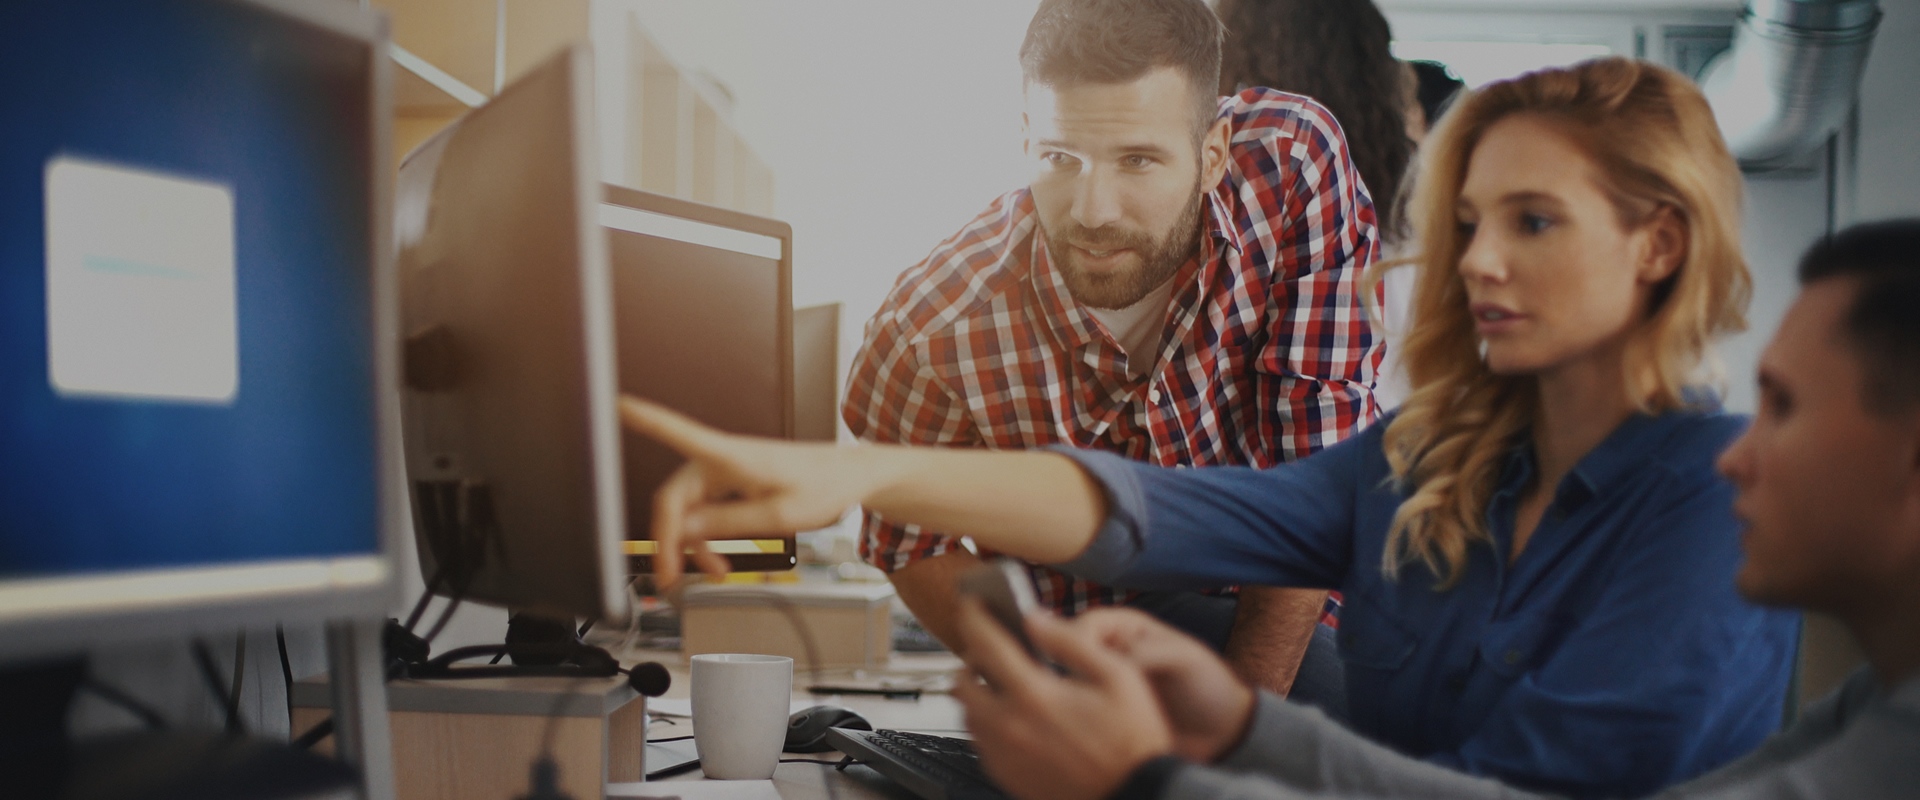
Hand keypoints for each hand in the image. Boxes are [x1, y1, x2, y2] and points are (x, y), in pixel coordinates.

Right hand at [617, 396, 871, 584]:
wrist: (847, 478)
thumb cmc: (821, 486)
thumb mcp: (777, 516)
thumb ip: (727, 523)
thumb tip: (685, 531)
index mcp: (730, 457)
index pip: (677, 432)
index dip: (644, 419)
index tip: (616, 403)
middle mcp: (720, 460)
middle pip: (673, 498)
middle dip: (668, 539)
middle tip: (670, 575)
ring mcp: (724, 472)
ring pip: (687, 511)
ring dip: (690, 545)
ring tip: (709, 573)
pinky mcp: (731, 484)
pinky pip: (704, 514)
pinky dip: (706, 540)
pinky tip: (717, 561)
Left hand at [950, 598, 1174, 799]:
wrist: (1133, 795)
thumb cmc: (1132, 740)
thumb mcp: (1118, 676)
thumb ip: (1071, 642)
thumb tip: (1036, 619)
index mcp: (1035, 695)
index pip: (986, 643)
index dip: (973, 615)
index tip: (971, 602)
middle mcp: (1010, 726)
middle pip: (962, 682)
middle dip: (970, 658)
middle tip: (989, 648)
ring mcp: (1005, 755)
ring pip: (967, 714)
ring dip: (977, 692)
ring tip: (1001, 682)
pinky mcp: (1007, 776)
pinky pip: (980, 742)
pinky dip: (987, 722)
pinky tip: (1014, 716)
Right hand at [1071, 608, 1258, 761]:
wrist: (1222, 733)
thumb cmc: (1209, 688)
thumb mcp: (1185, 660)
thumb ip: (1147, 652)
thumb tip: (1106, 658)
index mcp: (1128, 627)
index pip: (1085, 625)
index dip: (1075, 642)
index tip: (1075, 666)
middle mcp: (1111, 650)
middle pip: (1067, 651)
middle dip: (1062, 669)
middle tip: (1069, 694)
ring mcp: (1105, 682)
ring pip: (1067, 680)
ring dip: (1065, 694)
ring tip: (1072, 713)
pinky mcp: (1104, 712)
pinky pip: (1077, 708)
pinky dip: (1072, 715)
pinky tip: (1077, 728)